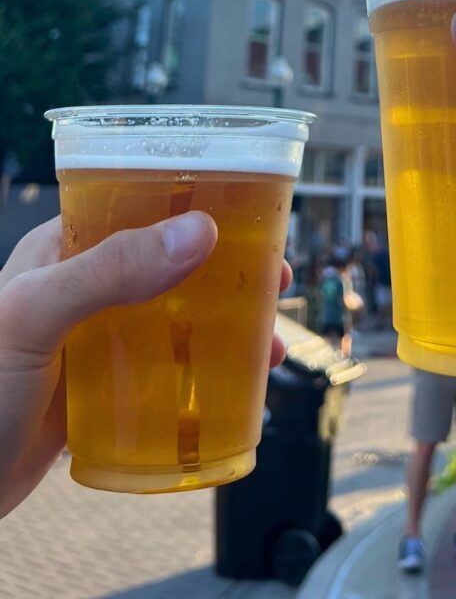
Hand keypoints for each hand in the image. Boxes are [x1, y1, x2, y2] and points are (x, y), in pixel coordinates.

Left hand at [0, 212, 291, 518]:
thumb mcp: (35, 317)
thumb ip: (110, 272)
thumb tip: (198, 232)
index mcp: (62, 250)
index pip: (141, 208)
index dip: (199, 208)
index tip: (254, 217)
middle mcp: (84, 288)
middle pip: (172, 264)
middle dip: (229, 272)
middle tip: (276, 282)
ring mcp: (94, 340)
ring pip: (177, 319)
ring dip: (227, 326)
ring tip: (272, 344)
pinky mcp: (101, 390)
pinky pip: (165, 372)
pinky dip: (205, 374)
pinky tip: (235, 388)